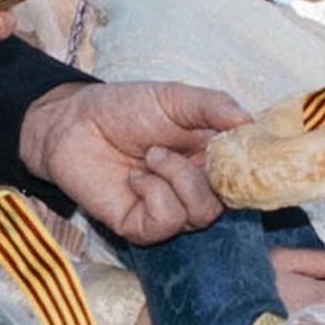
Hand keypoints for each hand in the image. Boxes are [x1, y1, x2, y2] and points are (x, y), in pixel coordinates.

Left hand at [20, 79, 244, 244]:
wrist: (72, 123)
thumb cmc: (123, 108)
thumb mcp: (174, 97)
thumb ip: (213, 106)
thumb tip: (249, 120)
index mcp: (210, 157)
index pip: (246, 175)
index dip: (251, 167)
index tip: (244, 146)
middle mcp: (195, 187)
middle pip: (229, 202)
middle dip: (211, 174)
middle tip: (178, 146)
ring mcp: (169, 208)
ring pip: (202, 214)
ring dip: (178, 179)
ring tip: (151, 155)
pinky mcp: (142, 226)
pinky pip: (167, 222)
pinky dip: (155, 194)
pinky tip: (136, 177)